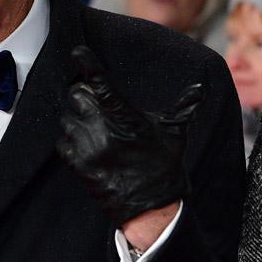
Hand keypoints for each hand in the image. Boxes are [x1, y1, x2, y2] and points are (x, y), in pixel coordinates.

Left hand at [58, 46, 201, 225]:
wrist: (150, 209)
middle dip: (83, 94)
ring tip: (90, 123)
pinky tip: (82, 141)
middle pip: (78, 96)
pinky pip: (62, 142)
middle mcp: (104, 130)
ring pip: (67, 117)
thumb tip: (200, 89)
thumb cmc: (164, 169)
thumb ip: (183, 107)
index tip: (78, 52)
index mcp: (127, 117)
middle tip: (92, 98)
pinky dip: (69, 138)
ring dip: (75, 116)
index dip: (88, 64)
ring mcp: (89, 148)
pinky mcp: (79, 165)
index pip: (102, 83)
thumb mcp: (175, 134)